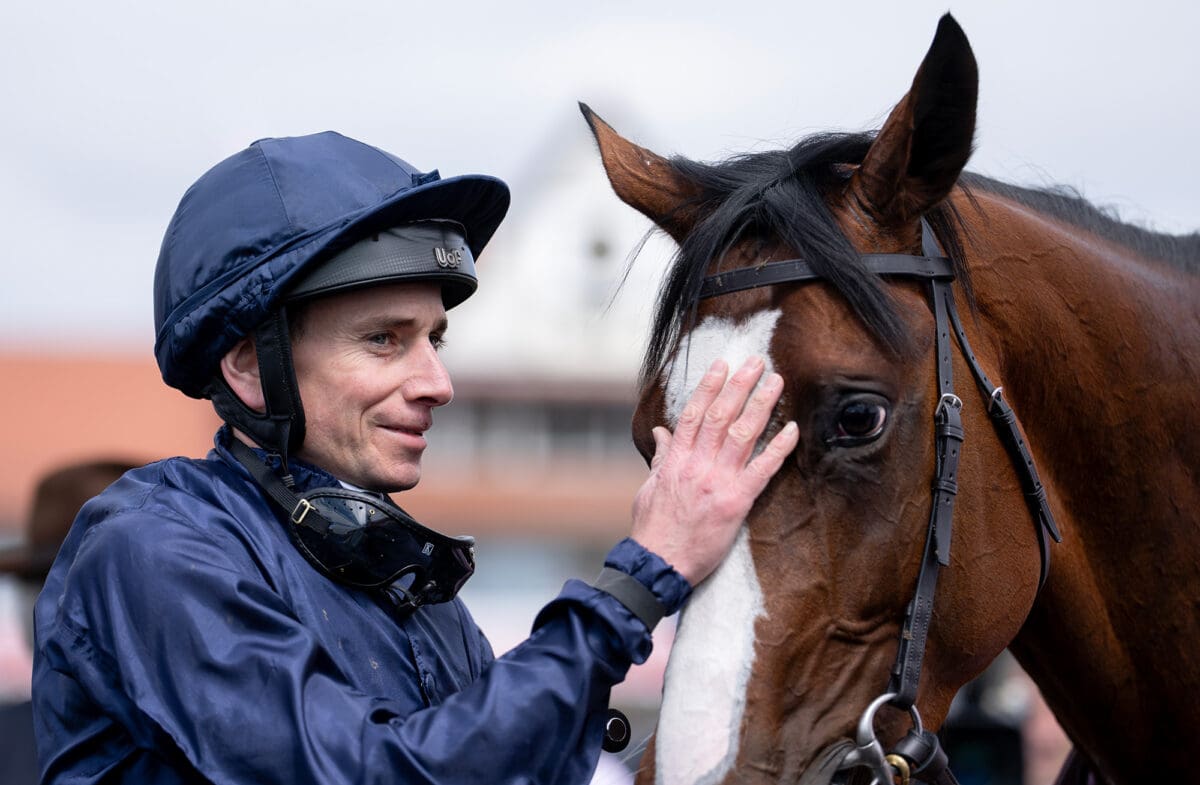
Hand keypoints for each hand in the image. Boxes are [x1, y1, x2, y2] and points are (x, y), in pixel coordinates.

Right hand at [630, 357, 798, 585]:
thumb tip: (663, 432)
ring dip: (761, 405)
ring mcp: (718, 482)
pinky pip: (762, 470)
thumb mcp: (650, 487)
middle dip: (740, 385)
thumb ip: (661, 457)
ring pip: (742, 434)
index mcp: (676, 459)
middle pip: (721, 415)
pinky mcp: (736, 502)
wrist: (658, 563)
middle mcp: (697, 464)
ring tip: (776, 382)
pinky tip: (793, 430)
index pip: (694, 413)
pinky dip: (779, 449)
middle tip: (756, 362)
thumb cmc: (653, 528)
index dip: (709, 386)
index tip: (722, 365)